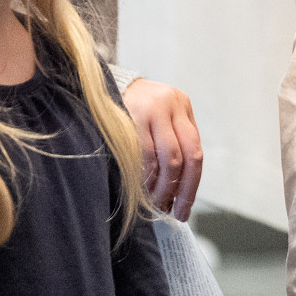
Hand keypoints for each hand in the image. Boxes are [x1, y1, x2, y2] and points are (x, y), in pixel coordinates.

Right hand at [121, 77, 203, 218]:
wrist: (99, 85)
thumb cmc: (130, 111)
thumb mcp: (157, 120)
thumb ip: (171, 145)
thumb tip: (177, 193)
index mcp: (182, 107)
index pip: (196, 152)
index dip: (191, 185)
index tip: (183, 209)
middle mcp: (173, 105)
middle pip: (188, 155)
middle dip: (181, 188)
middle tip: (171, 210)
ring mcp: (155, 108)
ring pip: (169, 157)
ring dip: (162, 186)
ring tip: (154, 201)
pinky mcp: (135, 113)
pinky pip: (145, 153)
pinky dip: (146, 175)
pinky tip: (141, 186)